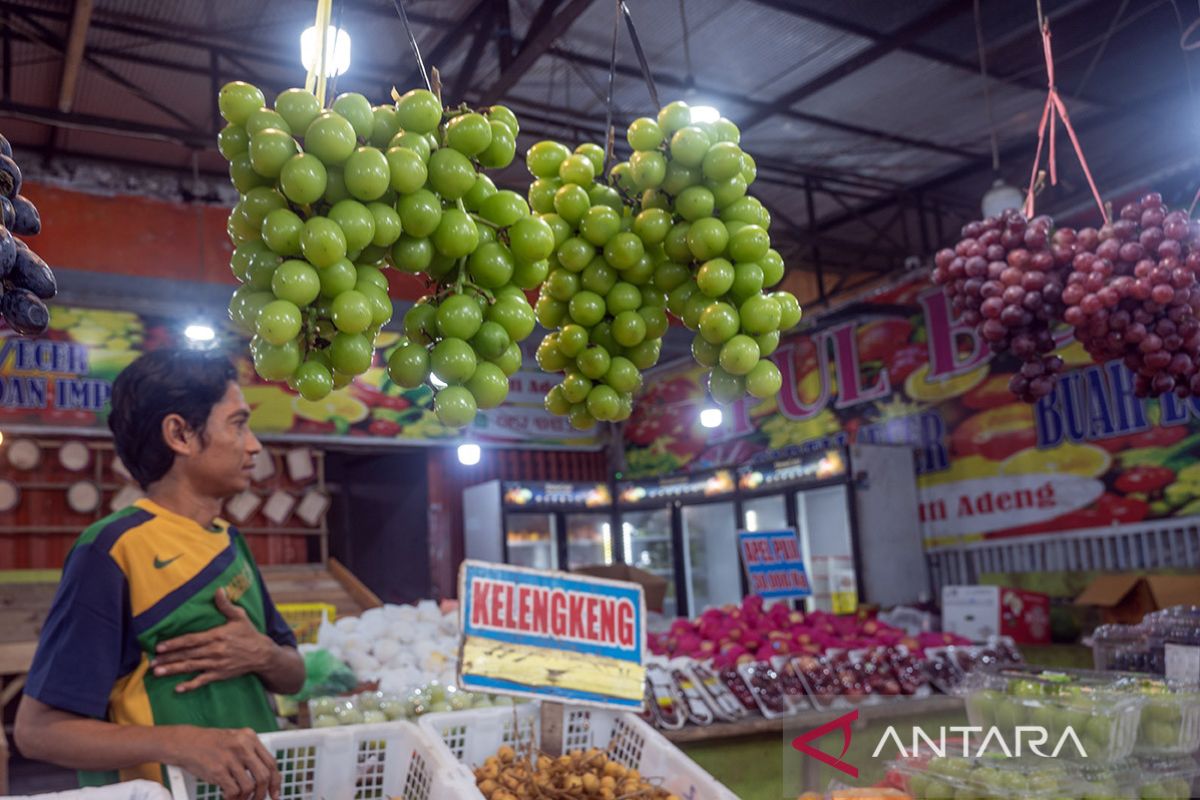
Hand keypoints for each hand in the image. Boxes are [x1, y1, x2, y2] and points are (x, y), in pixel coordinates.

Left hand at [151, 589, 272, 692]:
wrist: (262, 654)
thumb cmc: (249, 633)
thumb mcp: (239, 617)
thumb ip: (226, 605)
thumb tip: (218, 590)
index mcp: (217, 636)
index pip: (192, 640)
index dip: (175, 643)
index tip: (160, 646)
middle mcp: (215, 651)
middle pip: (187, 654)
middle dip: (169, 658)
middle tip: (152, 662)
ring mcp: (216, 664)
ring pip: (191, 667)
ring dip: (173, 670)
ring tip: (158, 672)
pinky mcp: (219, 674)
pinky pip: (202, 681)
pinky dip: (190, 686)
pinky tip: (178, 689)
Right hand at [165, 725, 278, 799]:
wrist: (185, 742)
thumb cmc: (209, 743)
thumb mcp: (234, 739)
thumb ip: (250, 753)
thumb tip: (264, 776)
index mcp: (250, 737)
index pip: (271, 762)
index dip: (276, 781)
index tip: (276, 793)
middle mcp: (243, 746)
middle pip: (264, 776)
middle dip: (263, 793)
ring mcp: (230, 759)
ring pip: (249, 787)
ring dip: (246, 798)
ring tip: (241, 799)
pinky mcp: (218, 771)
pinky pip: (233, 791)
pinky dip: (233, 799)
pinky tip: (228, 797)